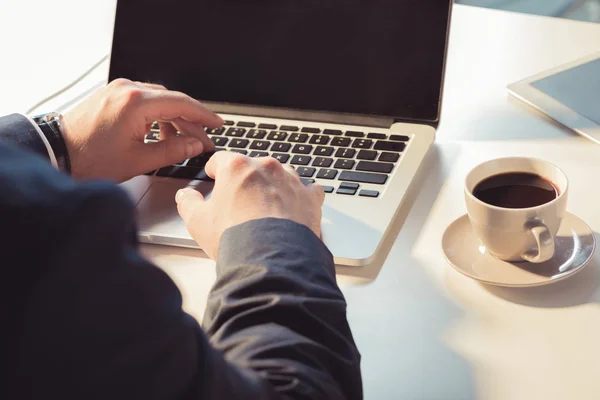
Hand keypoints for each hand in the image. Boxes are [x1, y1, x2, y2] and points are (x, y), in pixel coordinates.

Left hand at [61, 79, 222, 181]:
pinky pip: (143, 101)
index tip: (217, 124)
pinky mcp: (111, 95)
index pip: (181, 103)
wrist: (56, 154)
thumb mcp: (138, 160)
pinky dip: (156, 117)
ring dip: (173, 120)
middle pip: (171, 101)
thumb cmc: (90, 159)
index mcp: (135, 102)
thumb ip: (173, 150)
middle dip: (190, 122)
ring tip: (181, 143)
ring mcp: (117, 90)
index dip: (204, 115)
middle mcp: (127, 89)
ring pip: (158, 101)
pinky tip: (160, 134)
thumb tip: (195, 144)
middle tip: (202, 141)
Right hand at [175, 152, 324, 258]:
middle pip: (253, 166)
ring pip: (281, 174)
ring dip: (274, 185)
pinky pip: (308, 190)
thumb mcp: (198, 222)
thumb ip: (189, 204)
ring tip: (267, 205)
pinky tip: (296, 207)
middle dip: (246, 180)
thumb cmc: (234, 238)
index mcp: (237, 167)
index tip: (214, 176)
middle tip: (240, 201)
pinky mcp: (310, 198)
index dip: (215, 169)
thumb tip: (185, 196)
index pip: (222, 159)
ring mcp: (291, 181)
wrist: (271, 259)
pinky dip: (302, 196)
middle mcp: (266, 167)